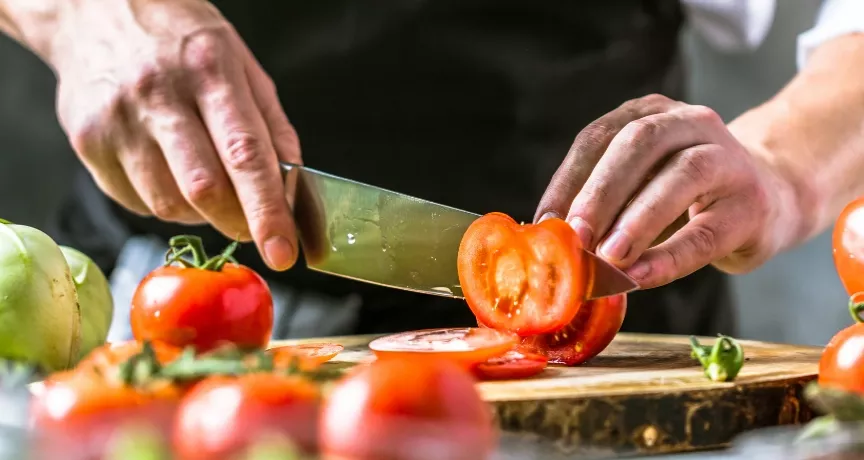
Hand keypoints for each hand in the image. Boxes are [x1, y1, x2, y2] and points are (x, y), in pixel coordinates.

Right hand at [51, 0, 299, 269]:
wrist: (93, 10)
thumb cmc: (179, 39)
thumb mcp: (241, 64)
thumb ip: (271, 127)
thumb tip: (291, 189)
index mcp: (209, 70)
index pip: (245, 155)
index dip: (267, 211)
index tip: (283, 252)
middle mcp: (158, 95)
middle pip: (203, 189)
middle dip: (237, 223)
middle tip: (252, 226)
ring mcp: (116, 121)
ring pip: (168, 205)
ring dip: (201, 213)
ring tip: (206, 181)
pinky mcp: (87, 142)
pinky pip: (136, 202)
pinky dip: (164, 202)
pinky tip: (168, 171)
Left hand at [535, 94, 795, 288]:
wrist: (771, 197)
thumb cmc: (685, 196)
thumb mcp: (640, 184)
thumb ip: (601, 203)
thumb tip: (548, 238)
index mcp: (650, 114)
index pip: (598, 137)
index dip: (567, 179)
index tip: (543, 221)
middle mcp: (690, 123)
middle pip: (639, 144)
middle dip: (600, 192)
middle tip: (574, 235)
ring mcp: (728, 158)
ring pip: (681, 177)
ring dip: (637, 219)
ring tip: (607, 257)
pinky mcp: (752, 204)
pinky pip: (707, 231)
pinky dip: (670, 257)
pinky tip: (640, 276)